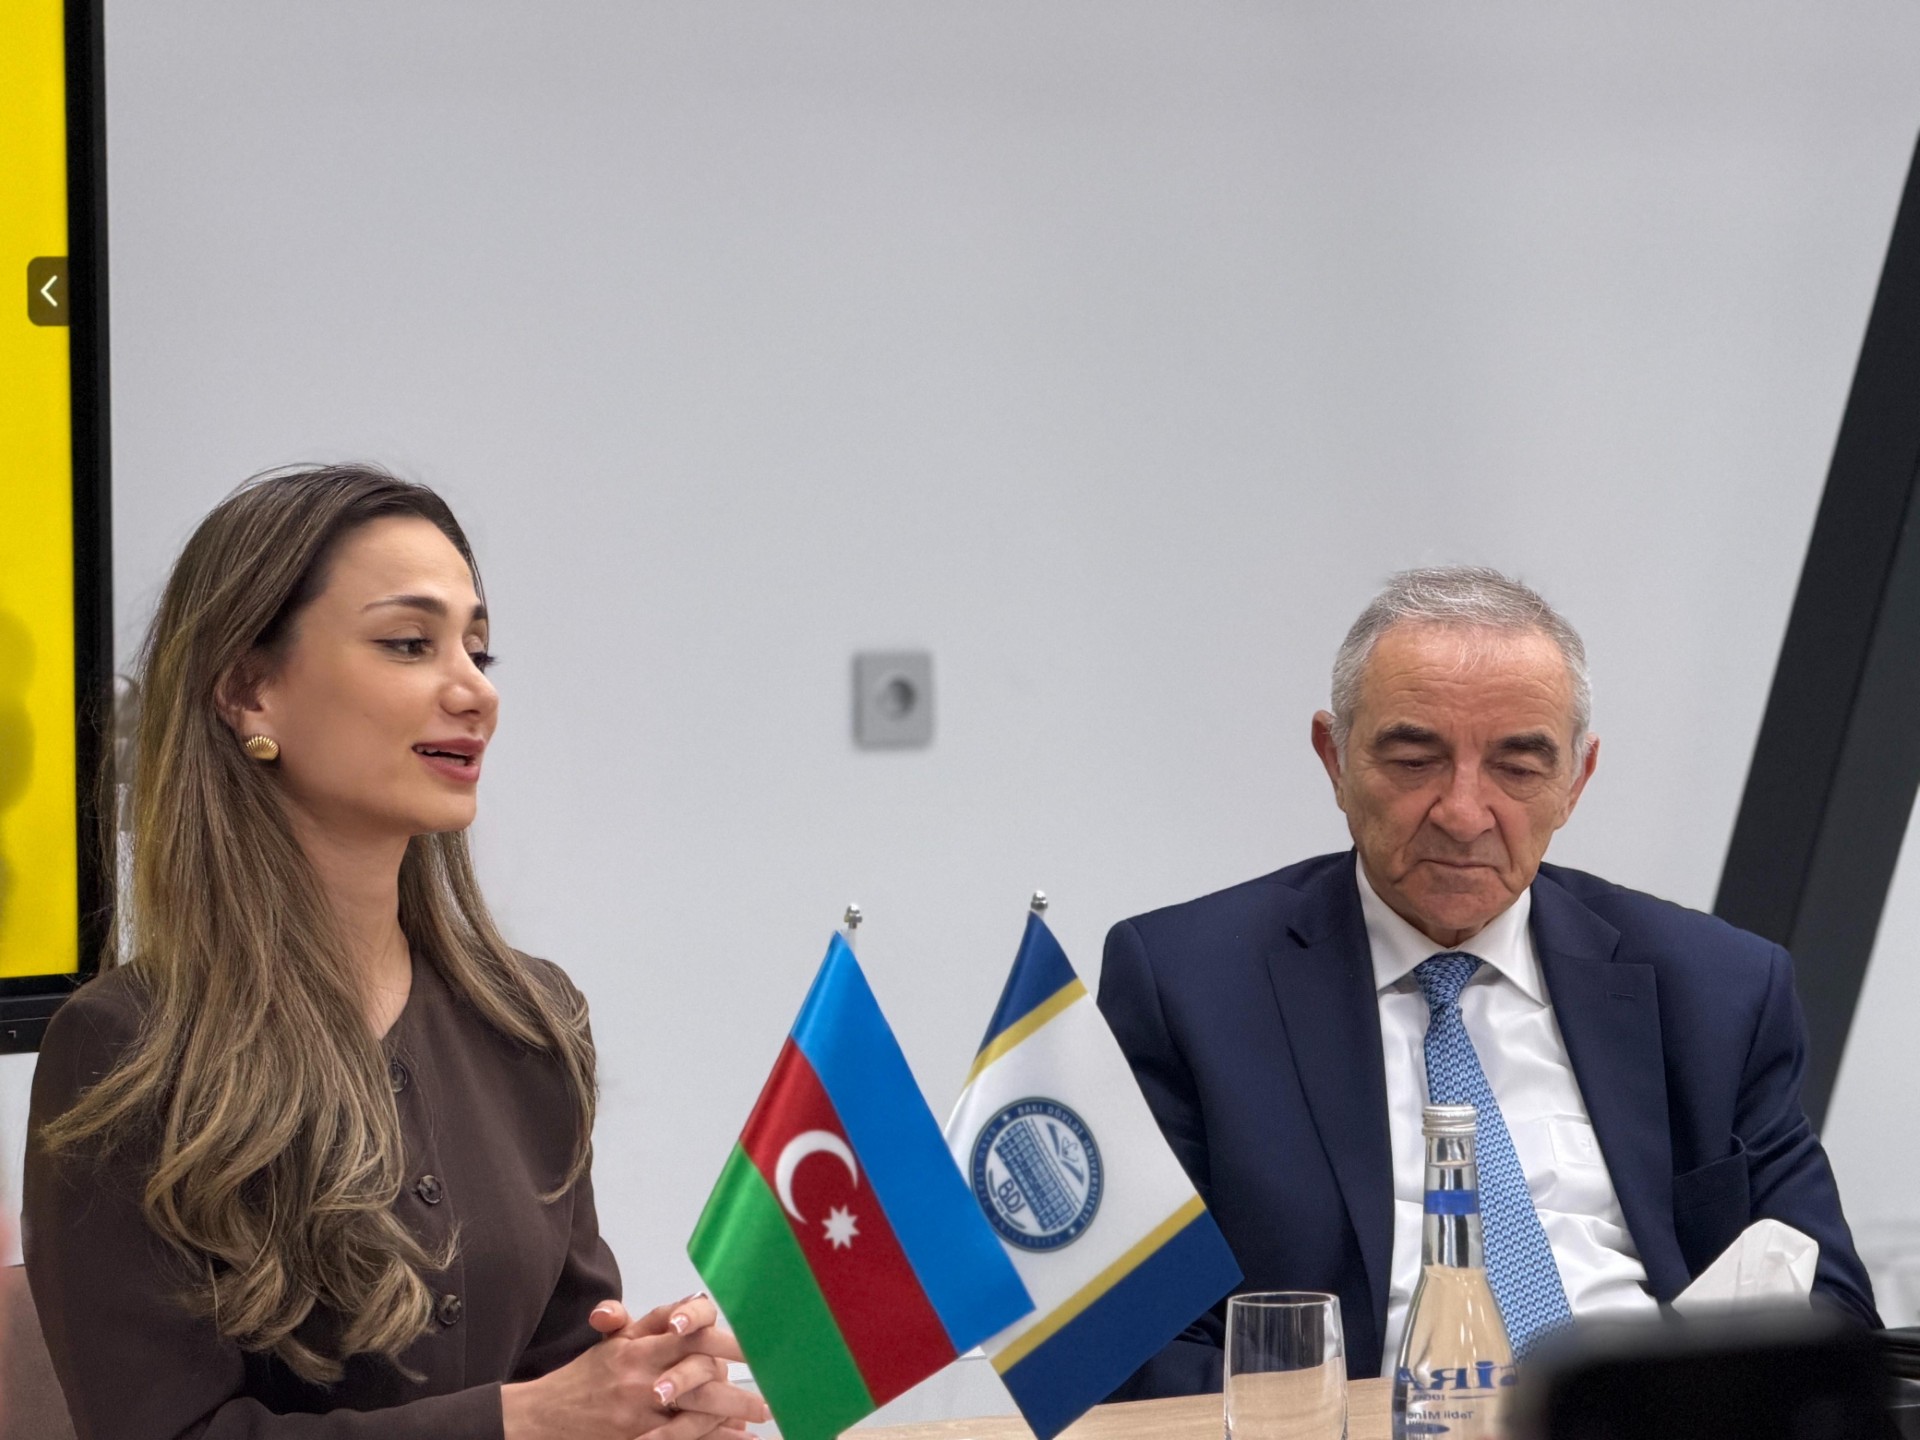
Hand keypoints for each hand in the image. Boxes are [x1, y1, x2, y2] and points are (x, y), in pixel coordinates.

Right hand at [500, 1293, 769, 1439]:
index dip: (719, 1336)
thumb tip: (691, 1301)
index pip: (686, 1332)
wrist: (543, 1417)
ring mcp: (637, 1411)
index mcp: (637, 1345)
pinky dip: (709, 1439)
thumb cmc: (586, 1377)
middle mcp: (639, 1375)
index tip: (752, 1344)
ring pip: (694, 1412)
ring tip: (758, 1417)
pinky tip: (733, 1439)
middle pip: (698, 1375)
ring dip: (730, 1416)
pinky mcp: (636, 1438)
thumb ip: (650, 1320)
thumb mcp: (613, 1341)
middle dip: (735, 1385)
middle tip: (768, 1393)